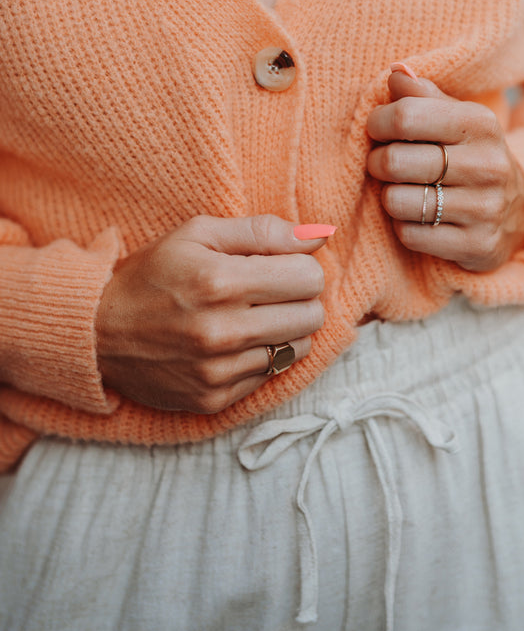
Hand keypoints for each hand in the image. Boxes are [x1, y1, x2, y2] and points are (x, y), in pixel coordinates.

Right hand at [96, 215, 329, 412]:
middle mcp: (222, 331)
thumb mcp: (199, 233)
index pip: (309, 278)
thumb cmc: (153, 273)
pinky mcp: (213, 399)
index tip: (279, 266)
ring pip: (297, 348)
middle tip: (269, 291)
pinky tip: (234, 342)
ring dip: (285, 329)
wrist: (97, 331)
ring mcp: (218, 371)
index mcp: (221, 281)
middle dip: (299, 298)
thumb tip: (320, 235)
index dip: (300, 267)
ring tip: (253, 316)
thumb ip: (263, 231)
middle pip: (311, 316)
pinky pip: (270, 376)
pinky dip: (261, 356)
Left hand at [366, 67, 523, 271]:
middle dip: (378, 162)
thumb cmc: (469, 154)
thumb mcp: (455, 117)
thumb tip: (396, 72)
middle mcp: (488, 164)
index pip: (405, 116)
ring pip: (397, 202)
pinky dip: (403, 227)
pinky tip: (418, 218)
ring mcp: (485, 208)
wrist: (518, 211)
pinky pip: (410, 235)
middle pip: (395, 160)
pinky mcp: (478, 245)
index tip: (377, 129)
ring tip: (402, 190)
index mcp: (480, 123)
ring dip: (389, 197)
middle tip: (384, 164)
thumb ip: (422, 93)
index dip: (378, 122)